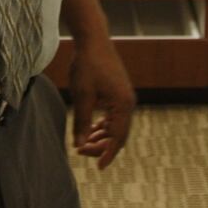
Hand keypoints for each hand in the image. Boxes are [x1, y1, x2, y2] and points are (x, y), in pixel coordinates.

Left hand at [68, 35, 135, 169]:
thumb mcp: (82, 96)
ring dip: (102, 136)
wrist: (93, 40)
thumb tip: (79, 146)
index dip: (108, 154)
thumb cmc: (87, 65)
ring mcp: (124, 97)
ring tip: (84, 143)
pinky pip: (114, 116)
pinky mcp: (118, 92)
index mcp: (123, 104)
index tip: (99, 168)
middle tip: (81, 152)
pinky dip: (104, 125)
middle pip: (119, 134)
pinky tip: (92, 129)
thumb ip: (82, 123)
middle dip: (102, 146)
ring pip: (116, 126)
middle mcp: (128, 102)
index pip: (118, 137)